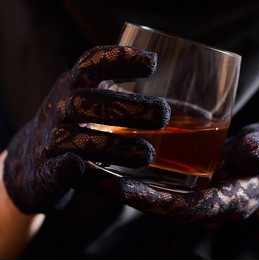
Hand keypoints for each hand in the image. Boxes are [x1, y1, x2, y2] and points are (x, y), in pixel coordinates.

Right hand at [3, 46, 170, 213]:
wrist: (28, 160)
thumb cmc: (78, 128)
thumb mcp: (97, 107)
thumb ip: (135, 105)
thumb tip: (202, 115)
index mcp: (75, 86)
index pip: (92, 64)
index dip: (120, 59)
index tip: (152, 63)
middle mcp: (60, 108)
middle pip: (89, 102)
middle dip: (127, 108)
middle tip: (164, 115)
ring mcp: (51, 141)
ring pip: (78, 139)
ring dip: (114, 146)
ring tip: (148, 154)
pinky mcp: (46, 173)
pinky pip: (59, 171)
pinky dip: (70, 168)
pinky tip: (84, 167)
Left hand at [107, 123, 258, 222]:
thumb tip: (258, 153)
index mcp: (228, 203)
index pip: (187, 209)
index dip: (155, 202)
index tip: (122, 189)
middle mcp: (208, 207)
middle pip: (164, 207)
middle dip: (130, 197)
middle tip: (94, 180)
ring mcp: (198, 198)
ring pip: (158, 199)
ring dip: (128, 189)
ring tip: (94, 173)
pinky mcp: (192, 187)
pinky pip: (162, 188)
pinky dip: (139, 180)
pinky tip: (117, 163)